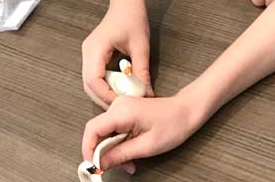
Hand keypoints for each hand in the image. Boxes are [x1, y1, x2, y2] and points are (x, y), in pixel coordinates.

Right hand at [82, 0, 152, 109]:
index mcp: (96, 48)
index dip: (105, 96)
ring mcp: (88, 53)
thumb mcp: (141, 47)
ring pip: (90, 82)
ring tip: (122, 101)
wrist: (126, 1)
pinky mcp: (92, 54)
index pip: (93, 81)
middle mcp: (87, 52)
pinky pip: (94, 75)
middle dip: (104, 99)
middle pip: (88, 85)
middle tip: (122, 109)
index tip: (122, 105)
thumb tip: (147, 95)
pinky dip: (105, 86)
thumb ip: (142, 72)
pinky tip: (119, 89)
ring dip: (104, 94)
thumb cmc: (133, 18)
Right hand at [82, 94, 204, 173]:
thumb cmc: (172, 124)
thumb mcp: (147, 146)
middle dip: (103, 154)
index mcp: (121, 111)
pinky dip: (119, 145)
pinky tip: (130, 154)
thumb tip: (100, 164)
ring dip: (113, 152)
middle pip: (97, 133)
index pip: (92, 130)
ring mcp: (120, 108)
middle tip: (115, 169)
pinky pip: (113, 131)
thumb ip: (121, 155)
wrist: (186, 111)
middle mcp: (117, 107)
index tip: (93, 166)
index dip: (88, 150)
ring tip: (129, 163)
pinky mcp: (124, 113)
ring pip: (105, 134)